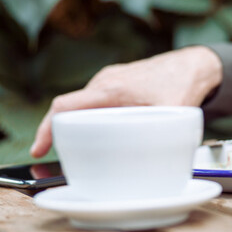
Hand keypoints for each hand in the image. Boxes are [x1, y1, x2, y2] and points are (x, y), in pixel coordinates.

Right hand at [29, 46, 222, 157]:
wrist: (192, 66)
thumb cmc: (181, 86)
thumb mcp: (171, 116)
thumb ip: (156, 137)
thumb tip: (146, 165)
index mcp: (110, 89)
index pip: (65, 106)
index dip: (47, 128)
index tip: (39, 149)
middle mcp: (104, 81)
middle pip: (68, 108)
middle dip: (57, 132)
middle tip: (55, 157)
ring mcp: (108, 80)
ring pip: (82, 105)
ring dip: (75, 125)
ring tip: (76, 149)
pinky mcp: (115, 83)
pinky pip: (94, 102)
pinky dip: (89, 117)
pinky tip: (98, 134)